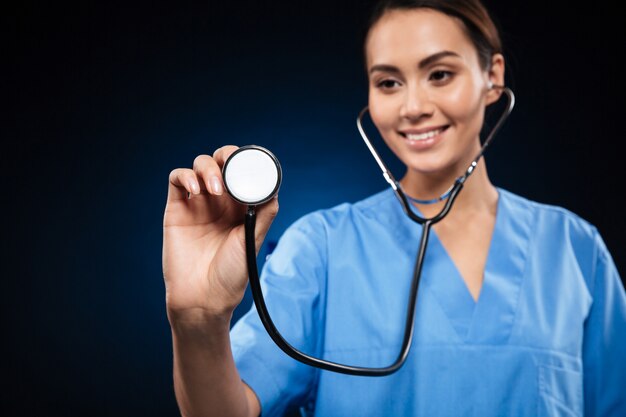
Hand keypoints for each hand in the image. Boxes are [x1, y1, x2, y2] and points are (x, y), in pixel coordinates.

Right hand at [162, 145, 278, 324]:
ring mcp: (198, 202)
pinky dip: (186, 176)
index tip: (252, 165)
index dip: (246, 161)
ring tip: (216, 189)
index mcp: (241, 205)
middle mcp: (220, 200)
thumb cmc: (232, 273)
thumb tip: (273, 188)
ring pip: (200, 165)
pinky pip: (177, 179)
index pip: (243, 171)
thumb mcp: (253, 240)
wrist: (203, 298)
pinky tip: (196, 190)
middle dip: (227, 155)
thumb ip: (263, 214)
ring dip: (208, 168)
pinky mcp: (177, 208)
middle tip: (231, 166)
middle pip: (221, 161)